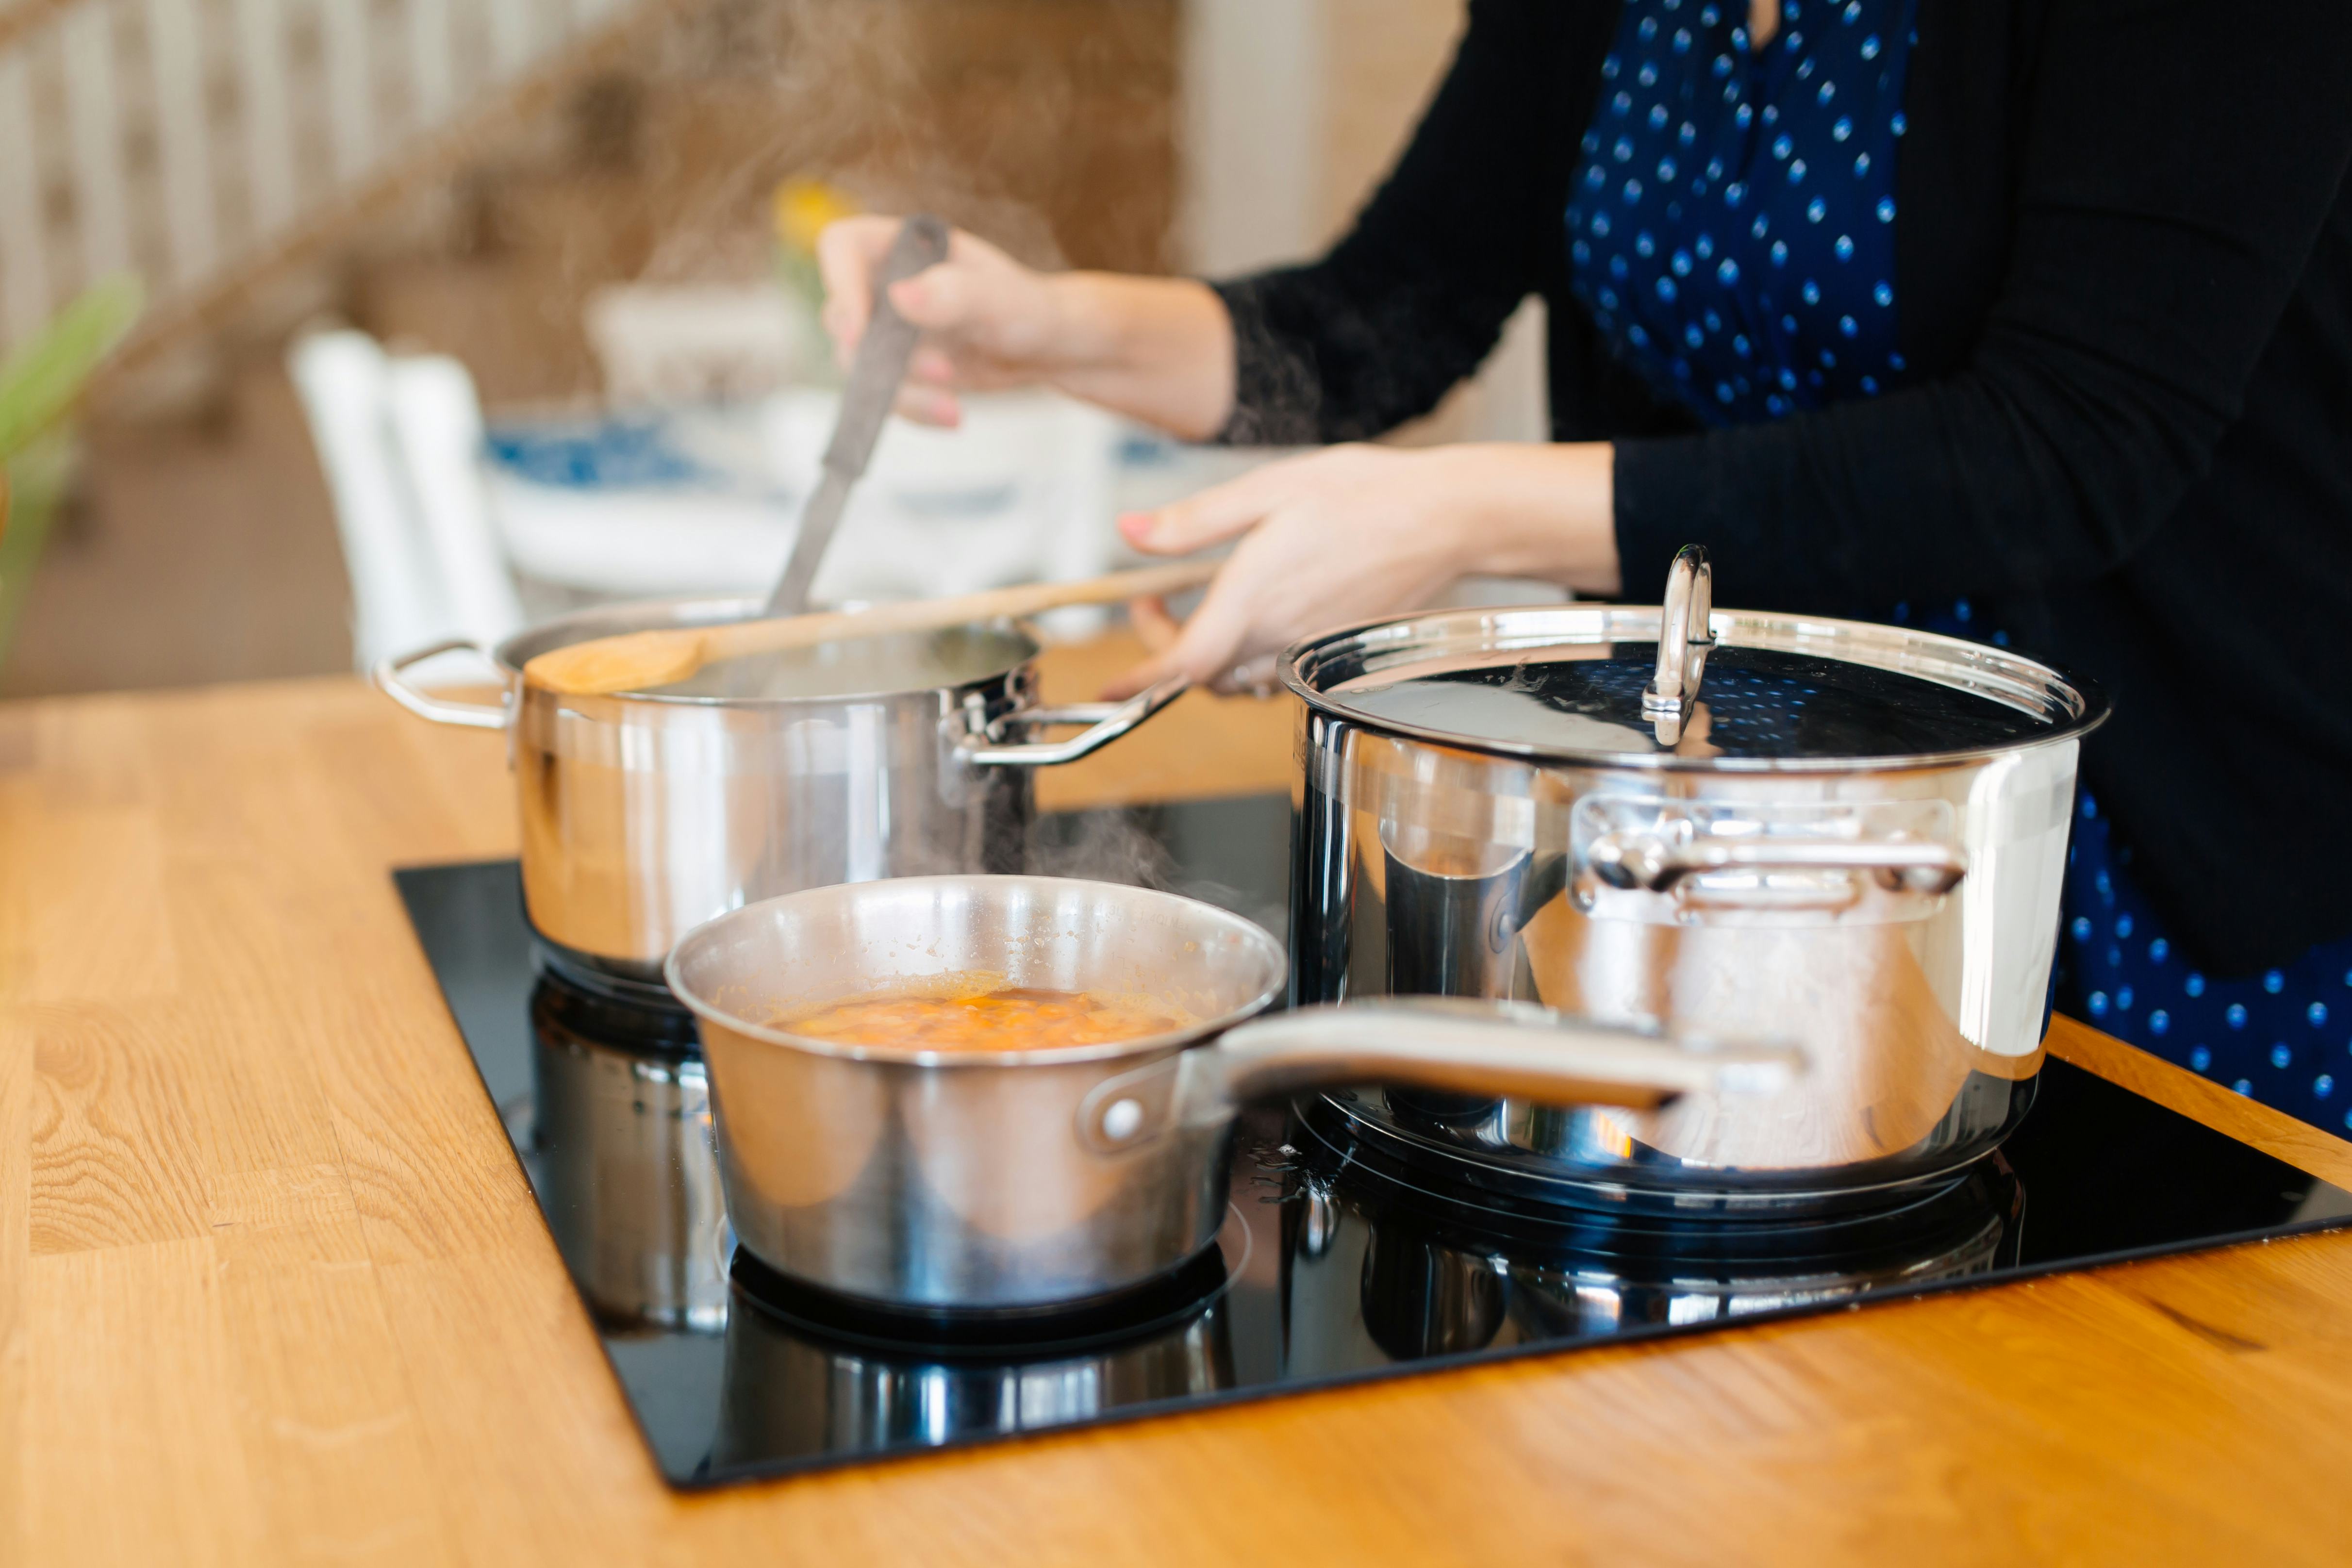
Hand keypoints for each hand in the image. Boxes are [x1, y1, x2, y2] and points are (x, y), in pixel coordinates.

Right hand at [816, 214, 1236, 438]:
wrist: (1054, 348)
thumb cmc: (1033, 308)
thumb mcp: (999, 299)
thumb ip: (953, 295)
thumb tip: (900, 297)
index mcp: (903, 244)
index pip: (840, 247)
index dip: (838, 284)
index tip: (861, 330)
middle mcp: (887, 282)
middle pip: (841, 317)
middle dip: (883, 357)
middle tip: (940, 372)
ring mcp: (891, 328)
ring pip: (860, 367)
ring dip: (903, 393)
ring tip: (954, 404)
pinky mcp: (902, 369)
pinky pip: (886, 396)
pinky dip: (916, 411)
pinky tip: (954, 415)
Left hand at [1104, 441, 1621, 697]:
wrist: (1446, 518)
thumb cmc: (1364, 494)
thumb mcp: (1266, 489)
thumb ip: (1194, 521)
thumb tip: (1130, 532)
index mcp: (1255, 596)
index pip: (1183, 664)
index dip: (1139, 682)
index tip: (1107, 687)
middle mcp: (1281, 636)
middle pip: (1204, 677)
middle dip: (1165, 650)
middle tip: (1154, 599)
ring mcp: (1310, 649)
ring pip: (1239, 680)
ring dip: (1207, 657)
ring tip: (1200, 604)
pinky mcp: (1333, 651)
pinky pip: (1277, 671)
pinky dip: (1249, 655)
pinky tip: (1255, 611)